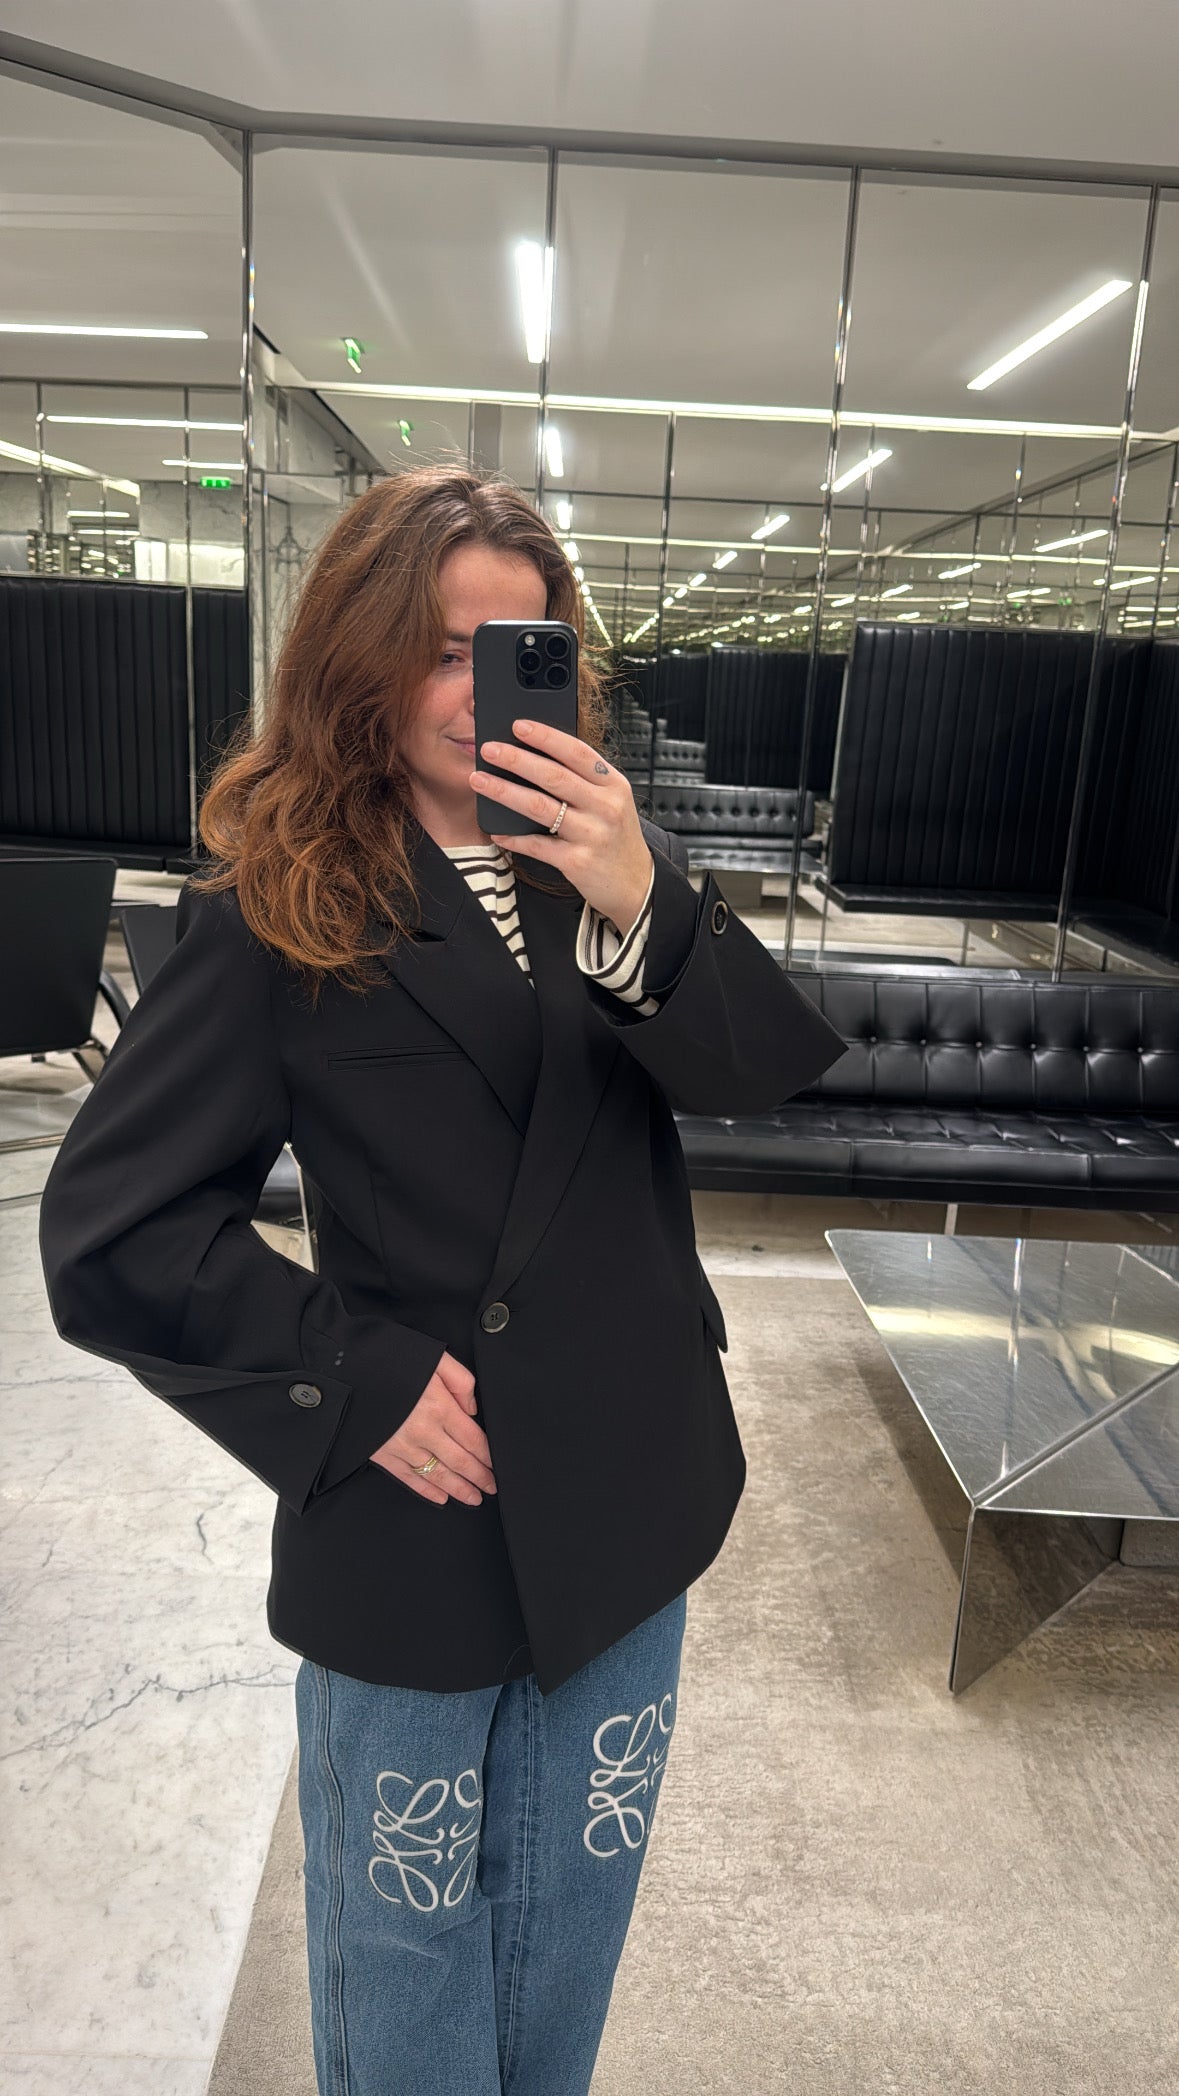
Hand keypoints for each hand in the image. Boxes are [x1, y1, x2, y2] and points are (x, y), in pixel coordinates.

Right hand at [370, 1350, 496, 1506]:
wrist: (341, 1367)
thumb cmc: (387, 1357)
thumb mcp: (434, 1357)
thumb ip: (460, 1381)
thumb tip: (472, 1409)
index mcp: (439, 1406)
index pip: (473, 1440)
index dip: (488, 1457)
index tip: (498, 1467)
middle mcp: (423, 1431)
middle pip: (460, 1461)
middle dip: (479, 1477)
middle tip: (493, 1488)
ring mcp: (401, 1446)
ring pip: (437, 1475)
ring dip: (458, 1489)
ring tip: (474, 1498)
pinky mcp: (381, 1454)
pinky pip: (408, 1477)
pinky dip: (426, 1490)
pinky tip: (440, 1497)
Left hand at [471, 720, 653, 935]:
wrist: (636, 884)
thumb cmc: (617, 838)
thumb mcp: (612, 801)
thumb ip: (584, 781)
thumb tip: (535, 757)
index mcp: (613, 784)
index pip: (577, 752)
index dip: (546, 736)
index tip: (518, 725)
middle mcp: (605, 806)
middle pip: (553, 776)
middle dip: (516, 759)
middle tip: (489, 749)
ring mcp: (592, 834)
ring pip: (540, 807)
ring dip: (504, 791)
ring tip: (480, 780)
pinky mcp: (577, 862)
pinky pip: (537, 845)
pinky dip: (514, 838)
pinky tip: (496, 831)